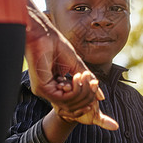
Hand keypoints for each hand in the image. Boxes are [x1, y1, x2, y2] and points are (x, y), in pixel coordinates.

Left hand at [25, 0, 116, 129]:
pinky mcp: (41, 89)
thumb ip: (88, 81)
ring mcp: (44, 91)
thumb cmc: (56, 46)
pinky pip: (63, 99)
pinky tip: (77, 77)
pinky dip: (75, 90)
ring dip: (82, 93)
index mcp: (56, 86)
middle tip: (94, 84)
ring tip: (85, 77)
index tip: (96, 90)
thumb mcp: (77, 66)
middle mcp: (48, 91)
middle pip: (73, 107)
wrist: (43, 34)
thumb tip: (101, 96)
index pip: (73, 104)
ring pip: (69, 105)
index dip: (87, 100)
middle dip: (88, 98)